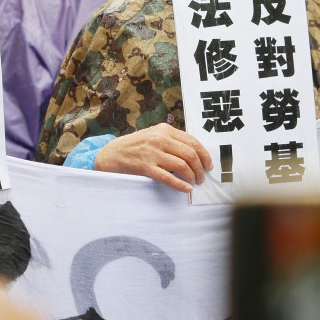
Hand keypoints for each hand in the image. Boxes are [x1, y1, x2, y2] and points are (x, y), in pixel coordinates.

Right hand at [94, 123, 212, 192]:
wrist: (111, 154)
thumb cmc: (134, 146)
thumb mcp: (153, 135)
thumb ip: (171, 140)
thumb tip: (194, 154)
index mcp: (164, 129)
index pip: (192, 141)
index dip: (204, 154)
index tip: (209, 165)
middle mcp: (159, 139)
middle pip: (190, 154)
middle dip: (200, 168)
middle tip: (202, 177)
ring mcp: (152, 153)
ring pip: (182, 166)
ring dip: (192, 176)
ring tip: (194, 182)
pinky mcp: (145, 167)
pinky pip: (168, 178)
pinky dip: (180, 185)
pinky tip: (186, 189)